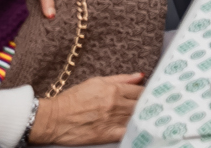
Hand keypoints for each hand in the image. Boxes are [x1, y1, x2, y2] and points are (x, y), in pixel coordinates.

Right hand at [28, 74, 144, 144]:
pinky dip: (135, 130)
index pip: (141, 90)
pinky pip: (127, 132)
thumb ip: (121, 79)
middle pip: (142, 104)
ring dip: (145, 116)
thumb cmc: (72, 98)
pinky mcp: (106, 135)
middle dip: (150, 104)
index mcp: (114, 90)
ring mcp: (112, 120)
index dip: (149, 92)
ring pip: (137, 117)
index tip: (154, 94)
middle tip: (157, 105)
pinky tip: (140, 128)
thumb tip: (140, 75)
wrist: (53, 119)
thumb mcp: (96, 82)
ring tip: (152, 115)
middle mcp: (115, 104)